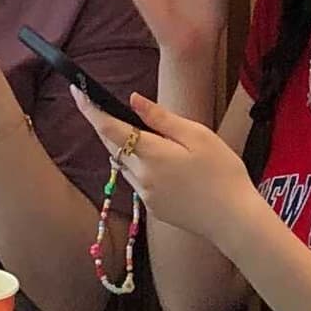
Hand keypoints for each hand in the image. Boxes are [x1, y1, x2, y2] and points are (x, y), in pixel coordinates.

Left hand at [81, 86, 261, 243]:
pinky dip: (137, 165)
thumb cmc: (222, 173)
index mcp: (152, 154)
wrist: (234, 220)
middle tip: (101, 104)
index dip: (90, 109)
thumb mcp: (197, 135)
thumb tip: (133, 100)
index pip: (109, 128)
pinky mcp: (153, 209)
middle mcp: (142, 177)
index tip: (77, 91)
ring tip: (133, 130)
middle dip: (104, 125)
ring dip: (121, 146)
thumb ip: (161, 118)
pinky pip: (136, 180)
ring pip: (122, 164)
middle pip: (111, 146)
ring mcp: (146, 196)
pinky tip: (155, 159)